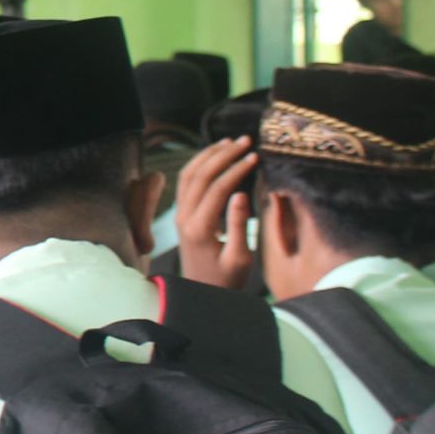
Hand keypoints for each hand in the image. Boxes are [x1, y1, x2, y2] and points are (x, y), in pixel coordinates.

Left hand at [175, 136, 258, 288]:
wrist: (201, 293)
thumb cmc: (226, 279)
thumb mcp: (239, 258)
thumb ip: (239, 226)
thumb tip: (241, 194)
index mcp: (200, 229)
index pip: (216, 189)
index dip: (235, 169)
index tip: (254, 156)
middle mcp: (184, 218)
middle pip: (200, 175)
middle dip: (223, 155)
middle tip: (245, 140)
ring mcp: (179, 215)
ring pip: (189, 174)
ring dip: (209, 155)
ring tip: (231, 142)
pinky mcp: (181, 214)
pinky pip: (185, 182)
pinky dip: (199, 164)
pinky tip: (215, 155)